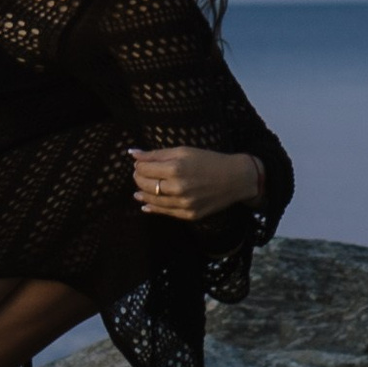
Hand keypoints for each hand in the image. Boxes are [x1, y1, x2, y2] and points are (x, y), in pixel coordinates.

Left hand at [130, 146, 262, 220]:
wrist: (235, 179)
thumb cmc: (209, 160)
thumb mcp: (184, 151)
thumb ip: (156, 154)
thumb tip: (132, 153)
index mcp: (176, 169)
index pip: (144, 169)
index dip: (138, 166)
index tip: (139, 164)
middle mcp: (178, 188)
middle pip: (145, 185)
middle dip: (138, 179)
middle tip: (138, 175)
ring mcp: (183, 204)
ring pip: (152, 201)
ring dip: (142, 195)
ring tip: (138, 191)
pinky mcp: (189, 214)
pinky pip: (165, 213)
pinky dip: (153, 208)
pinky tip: (146, 204)